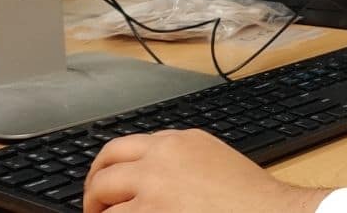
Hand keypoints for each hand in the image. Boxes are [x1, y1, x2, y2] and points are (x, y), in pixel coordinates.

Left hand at [84, 129, 330, 212]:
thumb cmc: (252, 201)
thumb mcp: (217, 164)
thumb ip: (183, 163)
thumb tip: (152, 182)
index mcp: (181, 141)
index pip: (126, 146)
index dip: (109, 169)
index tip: (106, 184)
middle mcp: (162, 156)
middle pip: (106, 165)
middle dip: (94, 190)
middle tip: (95, 208)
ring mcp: (153, 185)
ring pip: (102, 195)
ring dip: (100, 212)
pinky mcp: (148, 212)